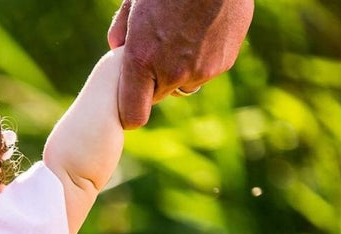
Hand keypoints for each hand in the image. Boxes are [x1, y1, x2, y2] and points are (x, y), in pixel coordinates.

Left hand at [107, 0, 253, 127]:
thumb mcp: (134, 2)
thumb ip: (120, 32)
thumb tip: (117, 50)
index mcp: (142, 59)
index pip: (133, 115)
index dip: (129, 112)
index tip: (129, 101)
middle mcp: (172, 72)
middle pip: (158, 96)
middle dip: (153, 81)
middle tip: (157, 50)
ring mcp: (201, 70)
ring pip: (183, 84)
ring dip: (179, 70)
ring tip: (181, 36)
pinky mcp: (223, 64)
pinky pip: (205, 70)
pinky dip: (201, 57)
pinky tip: (201, 30)